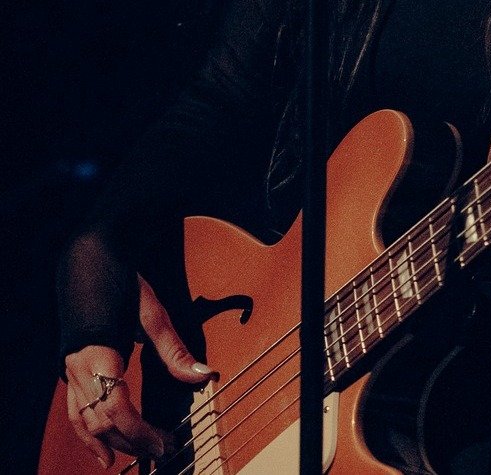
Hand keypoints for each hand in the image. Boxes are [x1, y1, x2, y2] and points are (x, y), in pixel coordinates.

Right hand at [65, 277, 211, 467]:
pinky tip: (98, 442)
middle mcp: (78, 367)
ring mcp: (69, 368)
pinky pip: (73, 409)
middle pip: (100, 420)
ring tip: (122, 462)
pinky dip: (86, 430)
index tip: (162, 442)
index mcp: (98, 355)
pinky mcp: (69, 366)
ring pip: (82, 419)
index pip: (116, 409)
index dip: (139, 431)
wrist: (90, 254)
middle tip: (157, 451)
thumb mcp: (152, 314)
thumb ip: (175, 350)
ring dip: (104, 442)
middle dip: (128, 440)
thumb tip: (204, 375)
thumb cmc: (121, 280)